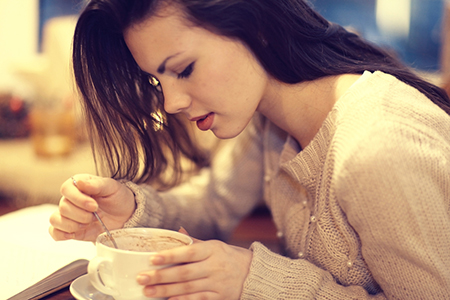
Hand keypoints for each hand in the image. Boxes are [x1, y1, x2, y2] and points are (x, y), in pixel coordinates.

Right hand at [48, 174, 135, 241]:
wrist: (125, 215)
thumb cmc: (118, 197)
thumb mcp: (112, 187)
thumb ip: (97, 184)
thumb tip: (80, 182)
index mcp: (79, 185)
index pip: (66, 189)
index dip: (78, 199)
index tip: (94, 206)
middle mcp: (71, 199)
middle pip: (63, 207)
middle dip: (82, 215)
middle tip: (97, 215)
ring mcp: (69, 214)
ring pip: (56, 220)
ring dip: (74, 225)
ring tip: (90, 223)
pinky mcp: (69, 228)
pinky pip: (55, 232)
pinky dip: (62, 234)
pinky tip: (75, 233)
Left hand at [136, 229, 252, 299]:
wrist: (254, 274)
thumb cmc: (230, 257)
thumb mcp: (215, 246)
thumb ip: (195, 242)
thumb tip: (177, 232)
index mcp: (213, 249)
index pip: (189, 252)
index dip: (170, 255)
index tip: (152, 258)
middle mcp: (215, 266)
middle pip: (184, 272)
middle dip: (161, 276)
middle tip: (141, 278)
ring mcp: (217, 283)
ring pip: (187, 288)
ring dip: (165, 290)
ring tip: (148, 291)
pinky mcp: (219, 297)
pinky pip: (198, 299)